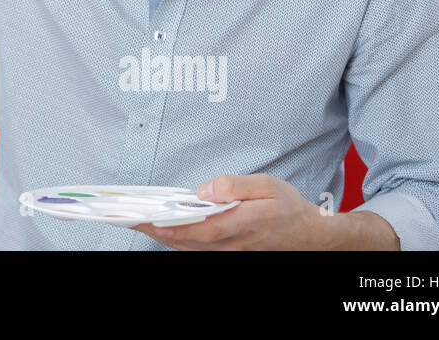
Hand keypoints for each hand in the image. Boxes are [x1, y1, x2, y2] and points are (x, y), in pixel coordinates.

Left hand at [130, 174, 325, 249]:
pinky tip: (161, 229)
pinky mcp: (229, 253)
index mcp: (240, 224)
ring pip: (188, 248)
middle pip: (185, 241)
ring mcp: (230, 252)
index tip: (143, 217)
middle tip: (126, 217)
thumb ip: (234, 186)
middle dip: (154, 230)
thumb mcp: (268, 185)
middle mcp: (232, 243)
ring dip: (161, 236)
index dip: (168, 225)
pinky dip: (175, 241)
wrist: (312, 237)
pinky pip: (196, 250)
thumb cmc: (289, 207)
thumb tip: (203, 191)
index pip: (197, 228)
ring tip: (136, 221)